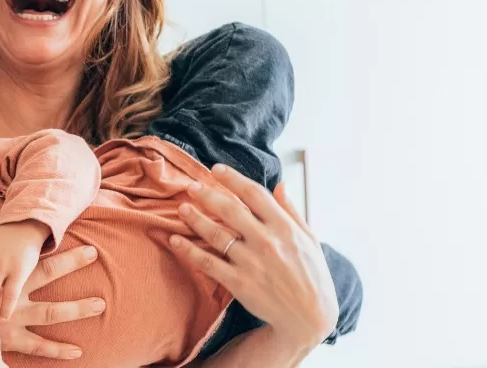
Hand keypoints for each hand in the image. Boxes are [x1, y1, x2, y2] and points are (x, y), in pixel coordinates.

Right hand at [0, 241, 103, 360]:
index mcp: (6, 277)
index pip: (43, 264)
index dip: (68, 257)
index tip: (92, 250)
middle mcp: (14, 295)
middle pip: (52, 280)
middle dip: (76, 270)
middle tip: (100, 262)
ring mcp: (14, 318)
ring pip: (52, 313)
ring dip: (77, 310)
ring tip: (102, 304)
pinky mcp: (9, 340)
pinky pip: (37, 346)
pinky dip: (57, 350)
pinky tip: (78, 351)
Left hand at [171, 164, 339, 348]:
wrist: (309, 318)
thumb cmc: (311, 275)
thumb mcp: (309, 239)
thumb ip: (291, 211)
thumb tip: (279, 185)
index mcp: (285, 228)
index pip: (255, 194)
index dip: (233, 179)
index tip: (216, 169)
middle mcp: (267, 242)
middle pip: (230, 210)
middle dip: (208, 195)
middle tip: (191, 186)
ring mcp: (252, 262)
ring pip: (216, 234)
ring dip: (195, 219)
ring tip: (181, 208)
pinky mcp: (239, 283)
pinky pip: (209, 263)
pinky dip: (189, 251)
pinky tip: (175, 241)